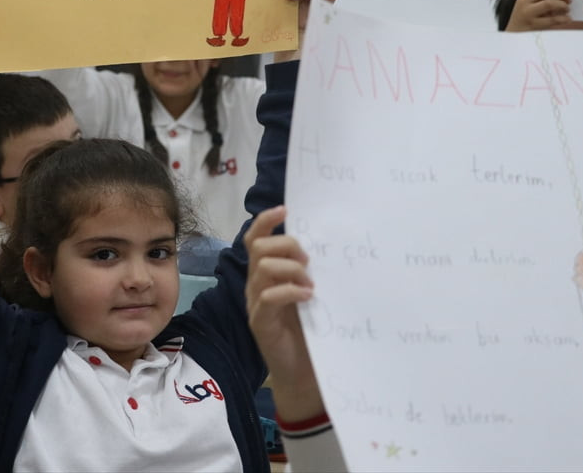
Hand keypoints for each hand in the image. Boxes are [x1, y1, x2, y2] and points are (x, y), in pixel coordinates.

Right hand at [244, 205, 323, 421]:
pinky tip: (309, 298)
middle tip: (308, 262)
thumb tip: (327, 242)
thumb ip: (308, 271)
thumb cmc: (309, 330)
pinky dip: (291, 291)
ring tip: (311, 285)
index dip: (265, 221)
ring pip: (263, 268)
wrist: (304, 372)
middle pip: (259, 248)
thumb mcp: (310, 292)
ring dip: (291, 270)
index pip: (255, 239)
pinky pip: (269, 297)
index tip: (285, 209)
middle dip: (286, 246)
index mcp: (266, 274)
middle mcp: (256, 284)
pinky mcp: (260, 322)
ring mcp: (255, 303)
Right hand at [505, 0, 572, 31]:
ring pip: (549, 3)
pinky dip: (563, 18)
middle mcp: (525, 0)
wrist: (513, 35)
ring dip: (563, 5)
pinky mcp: (532, 24)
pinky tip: (567, 19)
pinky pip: (552, 19)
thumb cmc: (526, 18)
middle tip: (569, 0)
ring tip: (567, 9)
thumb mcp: (531, 3)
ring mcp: (527, 12)